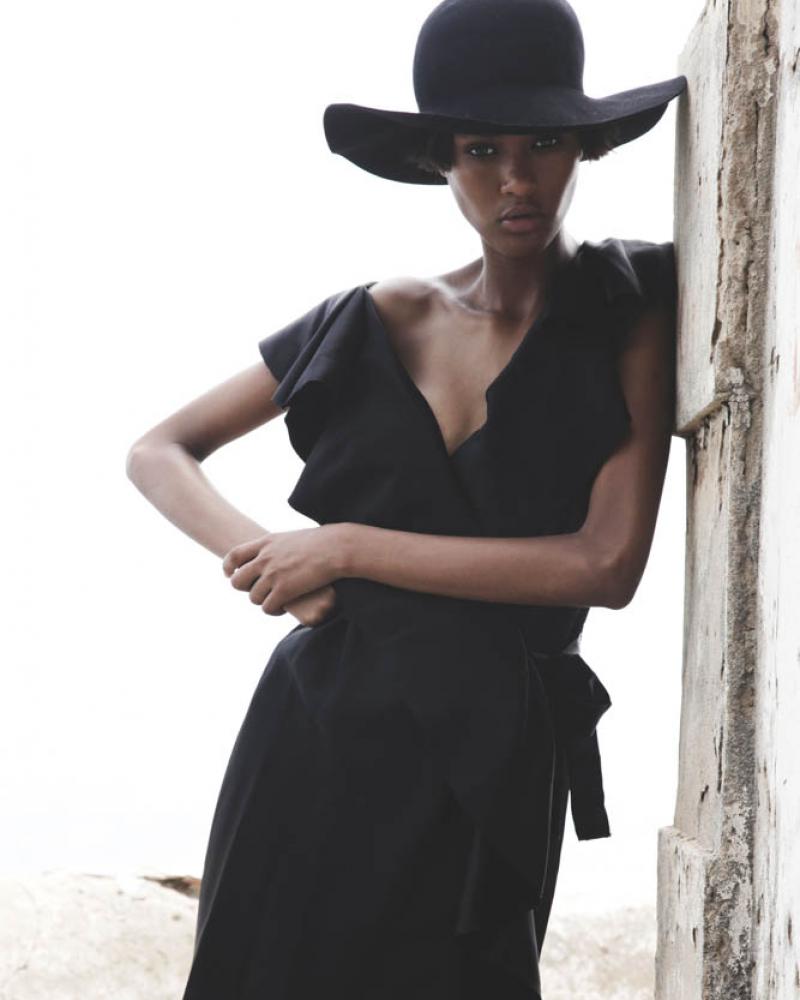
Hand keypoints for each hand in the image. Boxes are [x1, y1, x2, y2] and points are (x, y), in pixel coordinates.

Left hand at [221, 525, 346, 617]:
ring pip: (253, 598)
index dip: (228, 567)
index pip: (234, 555)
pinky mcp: (284, 590)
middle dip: (246, 589)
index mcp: (266, 542)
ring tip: (276, 600)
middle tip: (259, 591)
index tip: (230, 575)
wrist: (336, 548)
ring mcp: (273, 575)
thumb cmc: (322, 542)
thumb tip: (276, 555)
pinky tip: (284, 607)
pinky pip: (268, 608)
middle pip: (238, 581)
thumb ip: (278, 547)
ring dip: (263, 602)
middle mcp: (265, 558)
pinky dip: (274, 610)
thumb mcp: (292, 538)